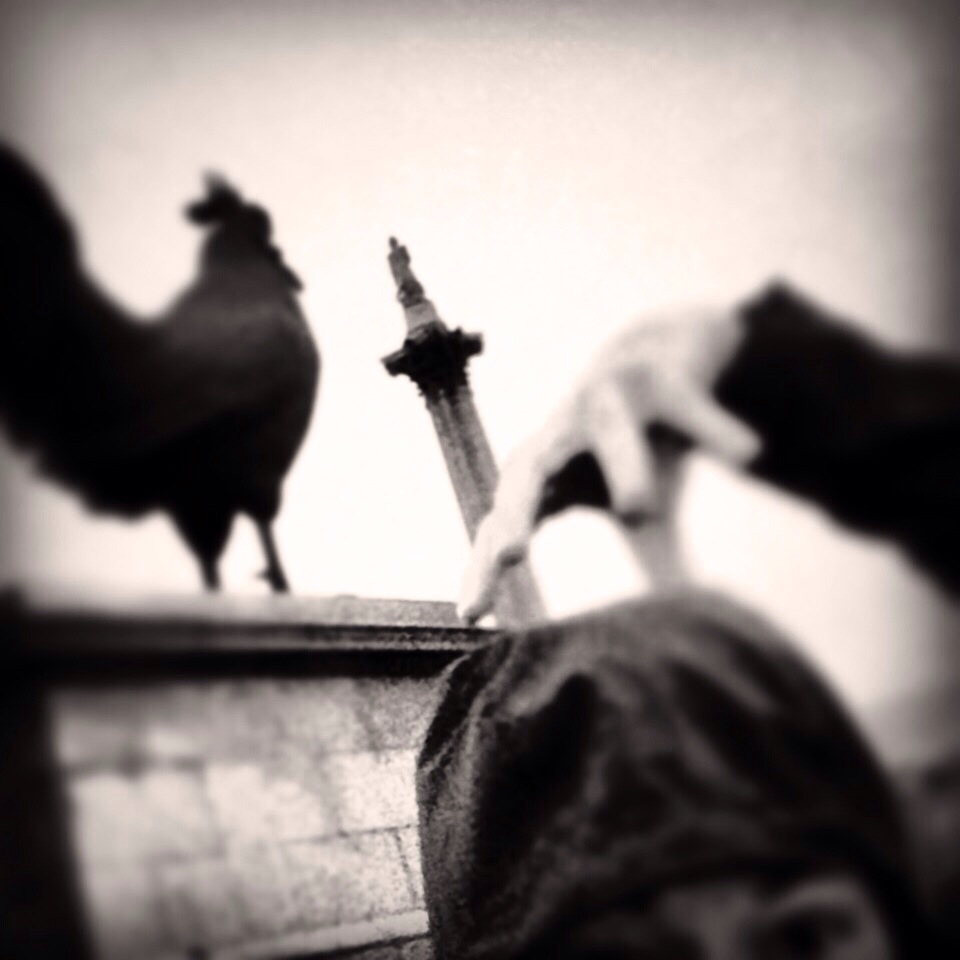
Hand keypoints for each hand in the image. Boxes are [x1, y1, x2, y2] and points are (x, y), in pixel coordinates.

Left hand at [458, 305, 761, 622]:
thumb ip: (649, 565)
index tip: (472, 615)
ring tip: (639, 511)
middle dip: (514, 512)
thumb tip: (678, 639)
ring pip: (612, 432)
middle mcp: (565, 435)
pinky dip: (713, 427)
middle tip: (507, 557)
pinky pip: (689, 403)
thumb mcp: (638, 506)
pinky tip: (746, 454)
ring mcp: (611, 400)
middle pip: (528, 472)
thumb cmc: (638, 444)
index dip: (484, 566)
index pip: (504, 525)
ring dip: (623, 466)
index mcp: (545, 474)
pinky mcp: (665, 377)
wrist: (672, 352)